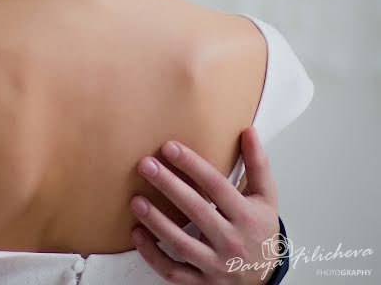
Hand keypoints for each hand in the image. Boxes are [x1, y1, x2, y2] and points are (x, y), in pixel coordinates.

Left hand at [130, 127, 283, 283]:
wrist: (264, 277)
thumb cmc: (259, 231)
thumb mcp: (265, 198)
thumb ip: (257, 164)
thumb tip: (248, 131)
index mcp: (247, 216)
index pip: (217, 187)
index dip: (193, 166)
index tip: (169, 148)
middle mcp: (232, 241)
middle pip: (197, 211)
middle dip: (170, 186)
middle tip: (146, 165)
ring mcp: (216, 265)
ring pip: (182, 244)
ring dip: (157, 222)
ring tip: (136, 200)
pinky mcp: (201, 282)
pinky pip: (173, 271)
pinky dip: (153, 255)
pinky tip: (137, 233)